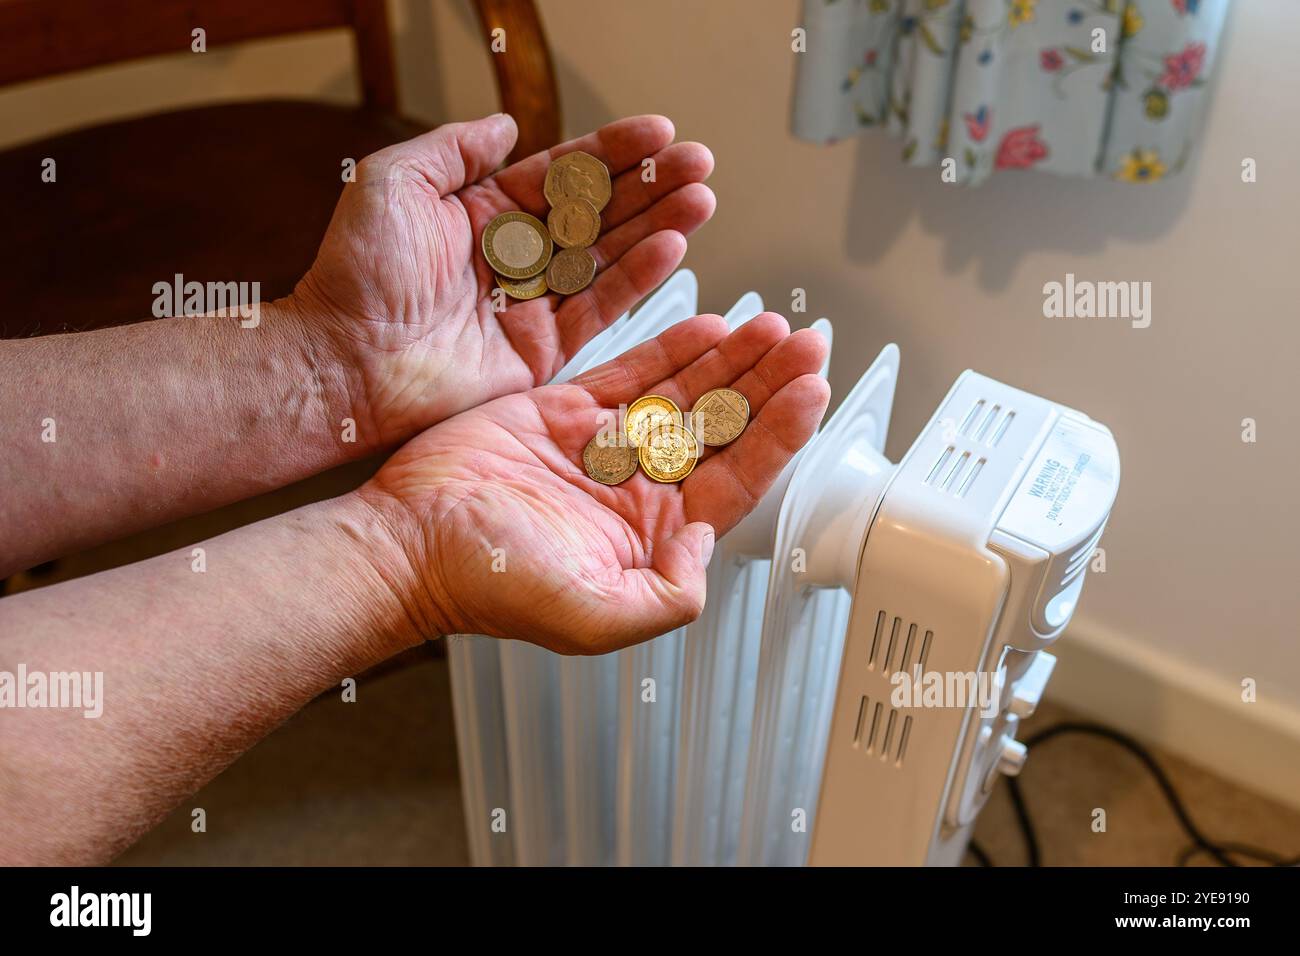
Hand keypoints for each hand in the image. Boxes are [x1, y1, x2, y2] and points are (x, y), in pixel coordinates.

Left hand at [293, 113, 715, 451]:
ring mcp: (532, 303)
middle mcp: (514, 256)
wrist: (347, 359)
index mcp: (482, 213)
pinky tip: (672, 247)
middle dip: (651, 185)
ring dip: (659, 226)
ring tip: (701, 199)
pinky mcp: (542, 349)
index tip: (657, 133)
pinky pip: (600, 307)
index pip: (563, 172)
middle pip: (598, 212)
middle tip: (698, 163)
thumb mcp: (394, 182)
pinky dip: (638, 278)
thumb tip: (504, 126)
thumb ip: (454, 149)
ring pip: (609, 256)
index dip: (612, 152)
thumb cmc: (355, 275)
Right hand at [360, 313, 829, 653]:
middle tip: (806, 345)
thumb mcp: (593, 618)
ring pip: (684, 394)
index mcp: (651, 537)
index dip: (779, 435)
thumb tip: (707, 545)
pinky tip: (706, 327)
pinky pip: (629, 372)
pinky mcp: (563, 411)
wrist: (410, 544)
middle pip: (721, 429)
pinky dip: (669, 348)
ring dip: (729, 361)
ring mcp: (602, 446)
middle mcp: (634, 489)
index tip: (811, 392)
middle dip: (767, 387)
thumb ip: (667, 597)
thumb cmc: (487, 587)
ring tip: (768, 327)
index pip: (737, 480)